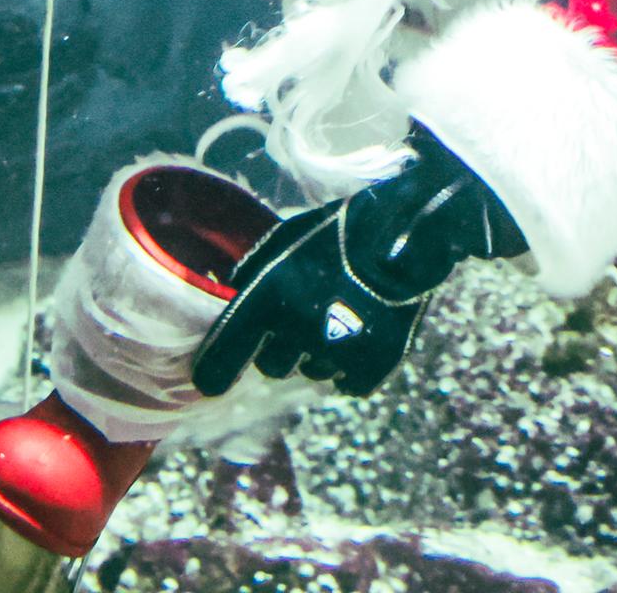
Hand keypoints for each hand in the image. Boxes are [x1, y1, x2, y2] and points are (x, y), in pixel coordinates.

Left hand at [190, 128, 518, 398]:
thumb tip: (229, 294)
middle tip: (302, 318)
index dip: (213, 371)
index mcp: (269, 295)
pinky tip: (360, 335)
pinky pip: (347, 385)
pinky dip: (351, 367)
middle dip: (280, 348)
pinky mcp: (374, 366)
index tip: (209, 381)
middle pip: (271, 366)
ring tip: (340, 316)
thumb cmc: (340, 231)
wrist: (407, 233)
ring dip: (318, 353)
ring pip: (311, 372)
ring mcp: (338, 351)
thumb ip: (251, 271)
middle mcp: (298, 328)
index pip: (224, 352)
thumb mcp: (285, 238)